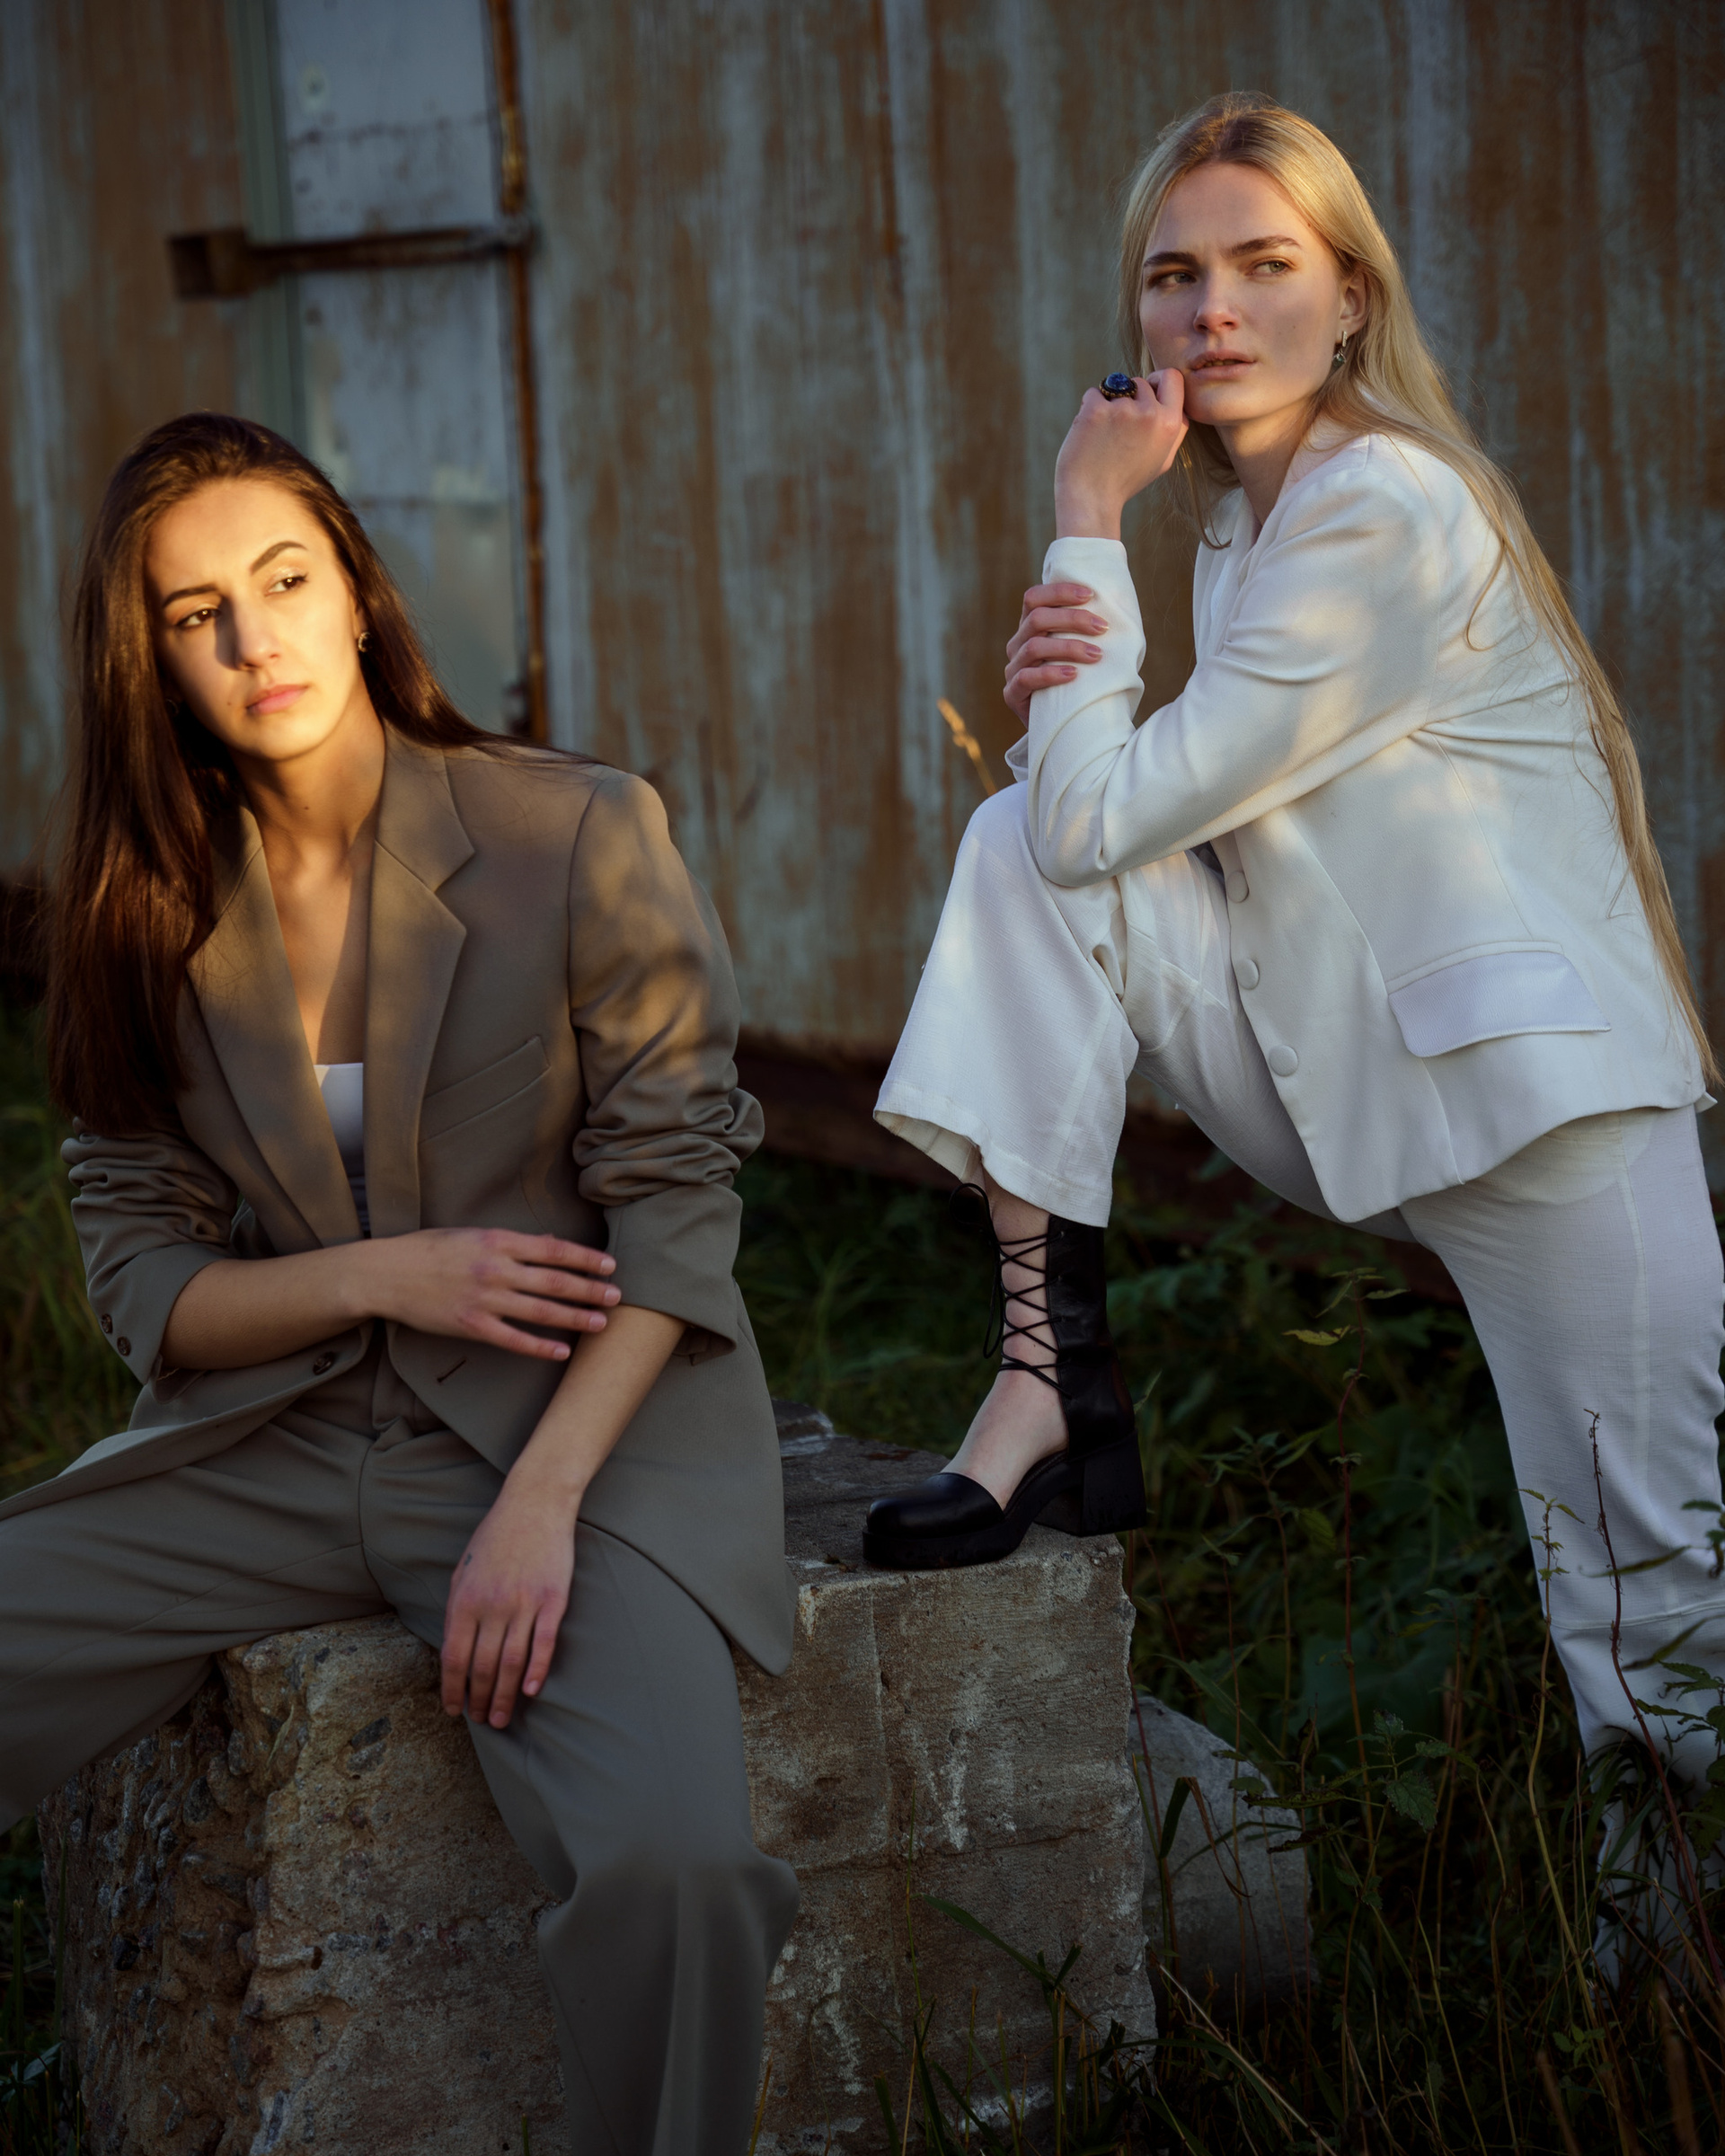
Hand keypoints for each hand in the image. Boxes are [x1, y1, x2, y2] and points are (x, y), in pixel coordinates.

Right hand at [364, 1227, 619, 1361]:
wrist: (387, 1274)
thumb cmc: (429, 1250)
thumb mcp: (472, 1235)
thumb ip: (511, 1242)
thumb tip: (550, 1243)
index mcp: (498, 1242)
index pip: (554, 1249)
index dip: (585, 1258)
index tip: (610, 1265)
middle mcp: (497, 1270)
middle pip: (556, 1281)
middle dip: (591, 1289)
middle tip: (617, 1296)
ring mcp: (485, 1300)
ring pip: (541, 1311)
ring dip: (576, 1317)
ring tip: (601, 1323)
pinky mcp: (472, 1326)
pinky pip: (514, 1340)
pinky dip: (541, 1347)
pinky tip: (561, 1351)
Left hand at [441, 1478, 574, 1726]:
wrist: (535, 1503)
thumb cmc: (495, 1537)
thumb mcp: (463, 1571)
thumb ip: (455, 1610)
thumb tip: (451, 1649)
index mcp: (465, 1600)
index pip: (454, 1657)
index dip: (452, 1690)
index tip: (455, 1711)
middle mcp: (492, 1605)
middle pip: (483, 1667)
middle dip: (481, 1700)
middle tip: (484, 1721)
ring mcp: (525, 1603)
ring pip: (511, 1662)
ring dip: (506, 1696)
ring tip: (504, 1718)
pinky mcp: (554, 1599)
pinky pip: (544, 1643)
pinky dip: (537, 1670)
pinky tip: (532, 1691)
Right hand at [1003, 584, 1109, 727]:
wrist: (1066, 726)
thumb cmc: (1081, 682)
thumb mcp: (1083, 651)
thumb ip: (1089, 630)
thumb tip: (1120, 604)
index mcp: (1030, 628)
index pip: (1034, 598)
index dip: (1060, 591)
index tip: (1091, 594)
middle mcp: (1017, 645)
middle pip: (1037, 618)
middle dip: (1073, 618)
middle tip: (1103, 627)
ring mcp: (1012, 669)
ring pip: (1034, 646)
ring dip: (1069, 647)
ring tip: (1096, 655)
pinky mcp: (1012, 695)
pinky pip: (1026, 678)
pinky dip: (1051, 674)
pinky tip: (1073, 675)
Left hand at [1052, 370, 1187, 539]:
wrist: (1092, 498)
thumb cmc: (1126, 481)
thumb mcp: (1163, 460)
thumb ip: (1174, 431)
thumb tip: (1176, 405)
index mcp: (1170, 424)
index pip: (1172, 377)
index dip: (1158, 381)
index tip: (1146, 392)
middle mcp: (1150, 414)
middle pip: (1141, 382)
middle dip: (1129, 397)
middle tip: (1119, 425)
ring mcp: (1123, 410)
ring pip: (1116, 387)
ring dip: (1109, 403)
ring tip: (1104, 434)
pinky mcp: (1096, 410)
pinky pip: (1094, 394)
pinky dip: (1089, 408)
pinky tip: (1089, 433)